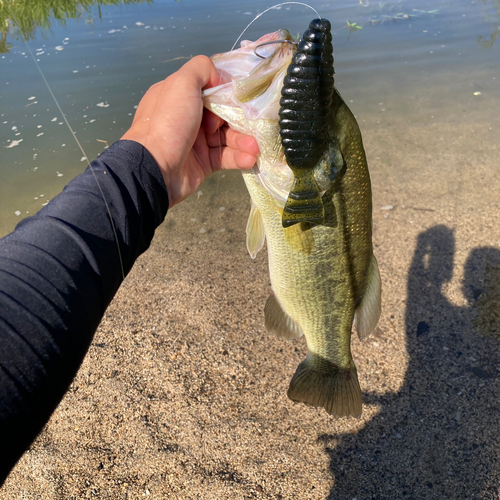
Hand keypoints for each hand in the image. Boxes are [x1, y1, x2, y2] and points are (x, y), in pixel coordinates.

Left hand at [121, 55, 258, 206]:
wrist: (155, 168)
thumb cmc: (168, 122)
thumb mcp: (182, 83)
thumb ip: (202, 68)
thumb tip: (219, 79)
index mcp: (179, 96)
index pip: (210, 90)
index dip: (226, 94)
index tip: (237, 101)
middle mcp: (187, 117)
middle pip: (223, 114)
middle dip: (240, 121)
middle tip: (253, 127)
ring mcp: (195, 141)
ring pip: (227, 137)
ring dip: (244, 141)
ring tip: (255, 148)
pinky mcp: (203, 163)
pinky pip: (225, 157)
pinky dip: (239, 157)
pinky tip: (250, 159)